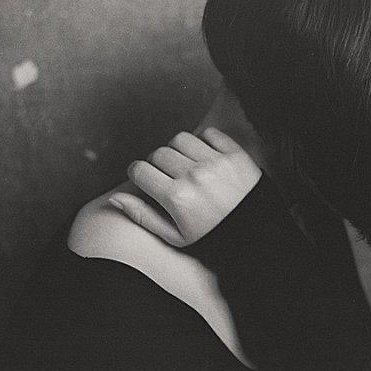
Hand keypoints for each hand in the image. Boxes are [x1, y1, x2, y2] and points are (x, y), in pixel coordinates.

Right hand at [108, 127, 262, 246]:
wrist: (256, 234)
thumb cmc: (214, 237)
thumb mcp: (175, 237)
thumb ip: (143, 216)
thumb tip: (114, 199)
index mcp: (177, 198)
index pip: (139, 171)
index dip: (138, 175)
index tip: (145, 180)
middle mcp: (194, 176)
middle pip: (158, 154)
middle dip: (157, 164)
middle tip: (168, 177)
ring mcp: (216, 163)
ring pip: (180, 139)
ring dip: (178, 149)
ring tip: (185, 164)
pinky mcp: (235, 154)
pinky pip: (209, 133)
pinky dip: (203, 141)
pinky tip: (205, 157)